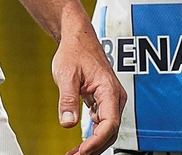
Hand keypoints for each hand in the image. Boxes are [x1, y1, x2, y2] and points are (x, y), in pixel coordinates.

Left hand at [51, 21, 124, 154]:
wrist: (78, 38)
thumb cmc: (75, 51)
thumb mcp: (67, 75)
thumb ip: (68, 100)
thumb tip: (68, 123)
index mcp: (109, 90)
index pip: (110, 123)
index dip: (96, 140)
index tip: (82, 151)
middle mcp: (115, 96)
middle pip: (110, 131)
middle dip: (94, 147)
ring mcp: (111, 99)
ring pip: (107, 129)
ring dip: (93, 144)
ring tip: (74, 154)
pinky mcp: (104, 101)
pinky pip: (102, 123)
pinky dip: (92, 136)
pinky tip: (79, 144)